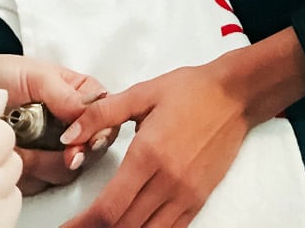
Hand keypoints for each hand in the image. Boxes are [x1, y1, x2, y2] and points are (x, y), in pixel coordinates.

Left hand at [0, 55, 117, 193]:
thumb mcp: (33, 75)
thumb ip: (63, 93)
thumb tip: (91, 112)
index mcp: (74, 94)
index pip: (105, 111)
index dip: (102, 125)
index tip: (89, 133)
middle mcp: (67, 122)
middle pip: (92, 145)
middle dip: (81, 151)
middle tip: (69, 150)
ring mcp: (50, 147)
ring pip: (70, 167)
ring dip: (52, 162)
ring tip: (29, 147)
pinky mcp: (32, 167)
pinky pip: (43, 179)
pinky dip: (31, 171)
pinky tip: (18, 156)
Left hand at [57, 62, 251, 227]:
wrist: (235, 95)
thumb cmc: (190, 90)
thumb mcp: (142, 93)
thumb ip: (101, 114)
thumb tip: (69, 134)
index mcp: (148, 154)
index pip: (109, 208)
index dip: (83, 224)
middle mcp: (167, 181)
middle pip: (123, 226)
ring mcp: (185, 195)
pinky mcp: (198, 200)